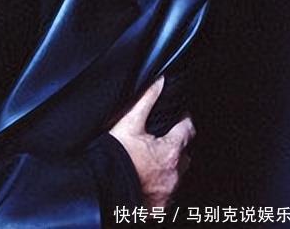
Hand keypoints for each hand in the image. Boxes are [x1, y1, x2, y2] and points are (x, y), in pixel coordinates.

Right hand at [109, 77, 195, 207]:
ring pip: (177, 175)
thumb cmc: (115, 156)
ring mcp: (169, 193)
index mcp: (170, 151)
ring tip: (151, 160)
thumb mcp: (129, 123)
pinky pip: (168, 194)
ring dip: (169, 167)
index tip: (177, 116)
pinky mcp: (160, 208)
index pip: (188, 129)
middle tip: (160, 139)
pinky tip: (147, 179)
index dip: (183, 120)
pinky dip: (161, 185)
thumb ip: (146, 99)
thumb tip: (159, 80)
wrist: (102, 188)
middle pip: (185, 154)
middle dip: (177, 145)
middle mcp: (174, 174)